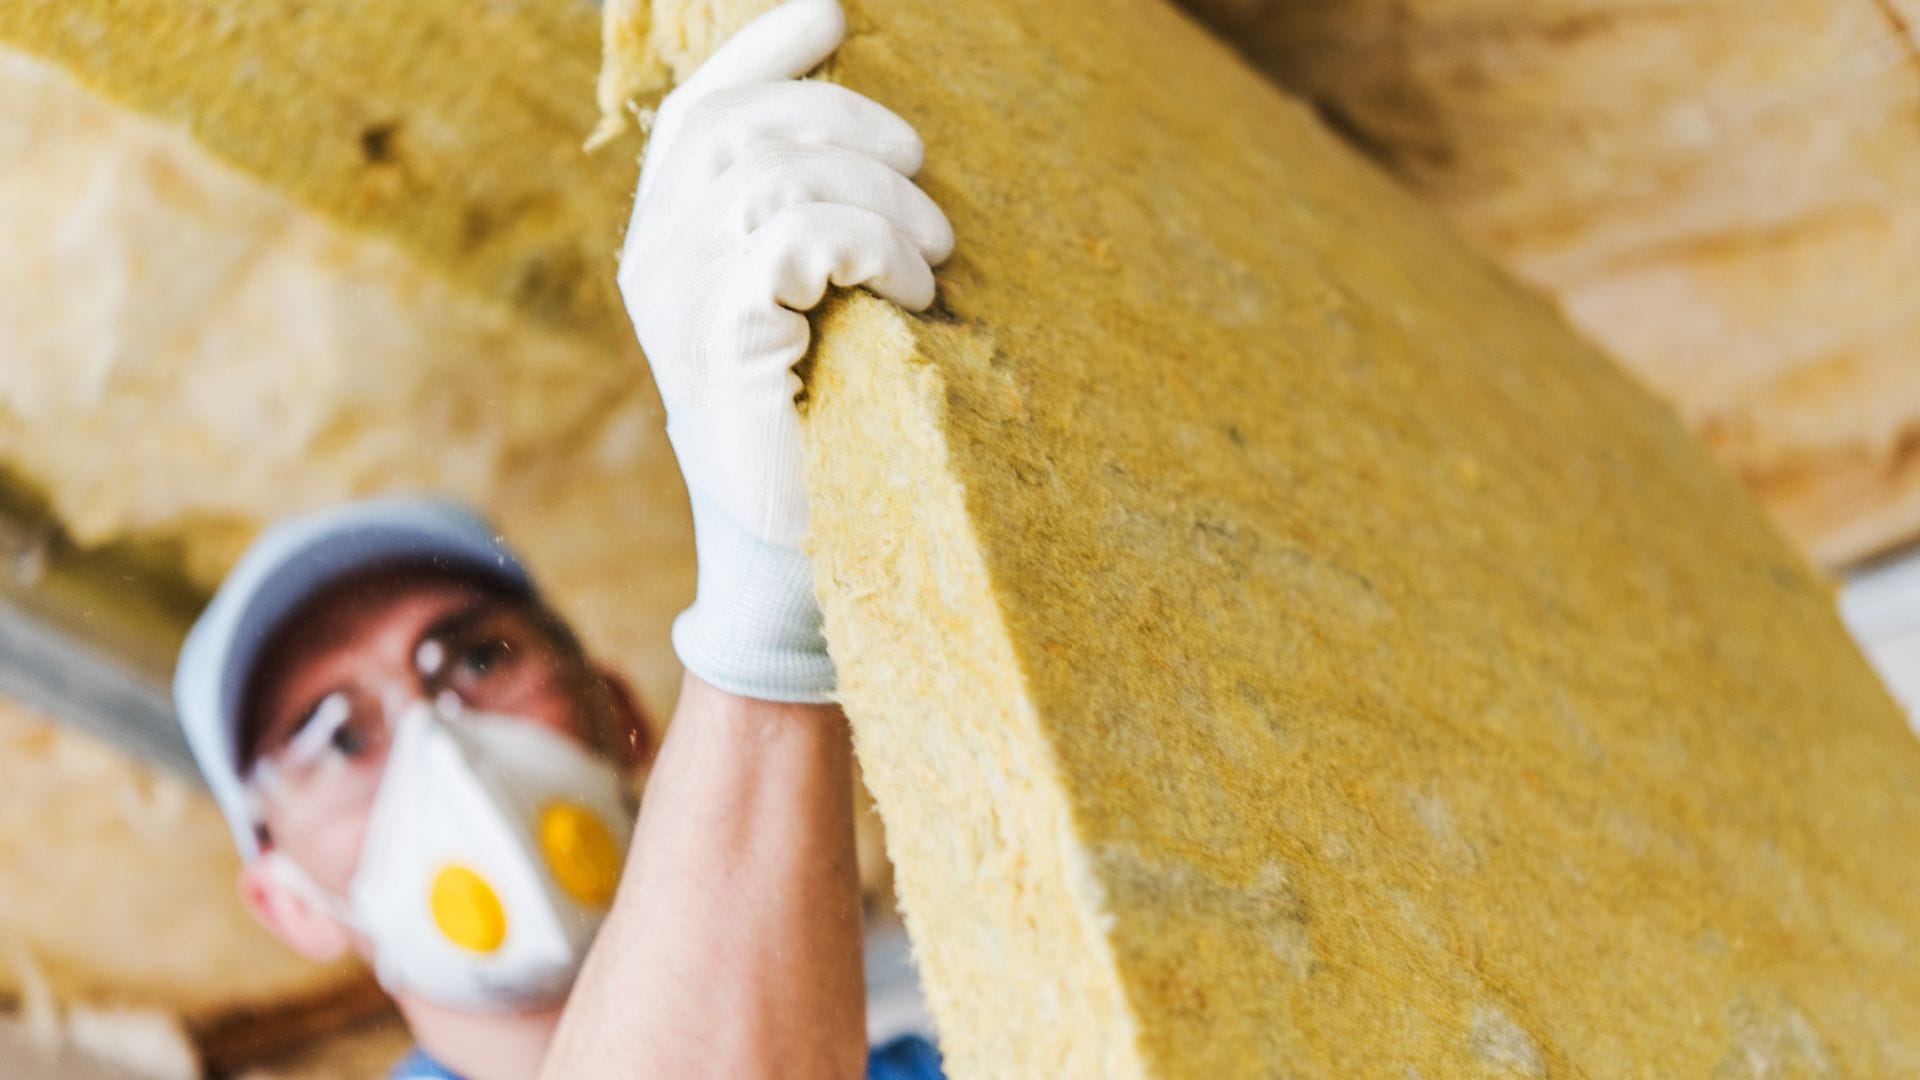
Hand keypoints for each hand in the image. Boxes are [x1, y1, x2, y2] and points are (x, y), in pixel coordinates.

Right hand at [617, 0, 952, 701]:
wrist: (799, 543)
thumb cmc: (817, 416)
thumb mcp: (803, 303)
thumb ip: (798, 218)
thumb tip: (862, 131)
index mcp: (670, 237)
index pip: (701, 110)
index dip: (762, 52)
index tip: (832, 12)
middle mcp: (657, 258)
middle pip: (748, 129)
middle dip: (854, 130)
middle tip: (927, 187)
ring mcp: (681, 301)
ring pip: (781, 178)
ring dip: (880, 202)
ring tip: (929, 262)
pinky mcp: (724, 341)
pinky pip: (798, 239)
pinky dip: (871, 246)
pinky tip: (909, 290)